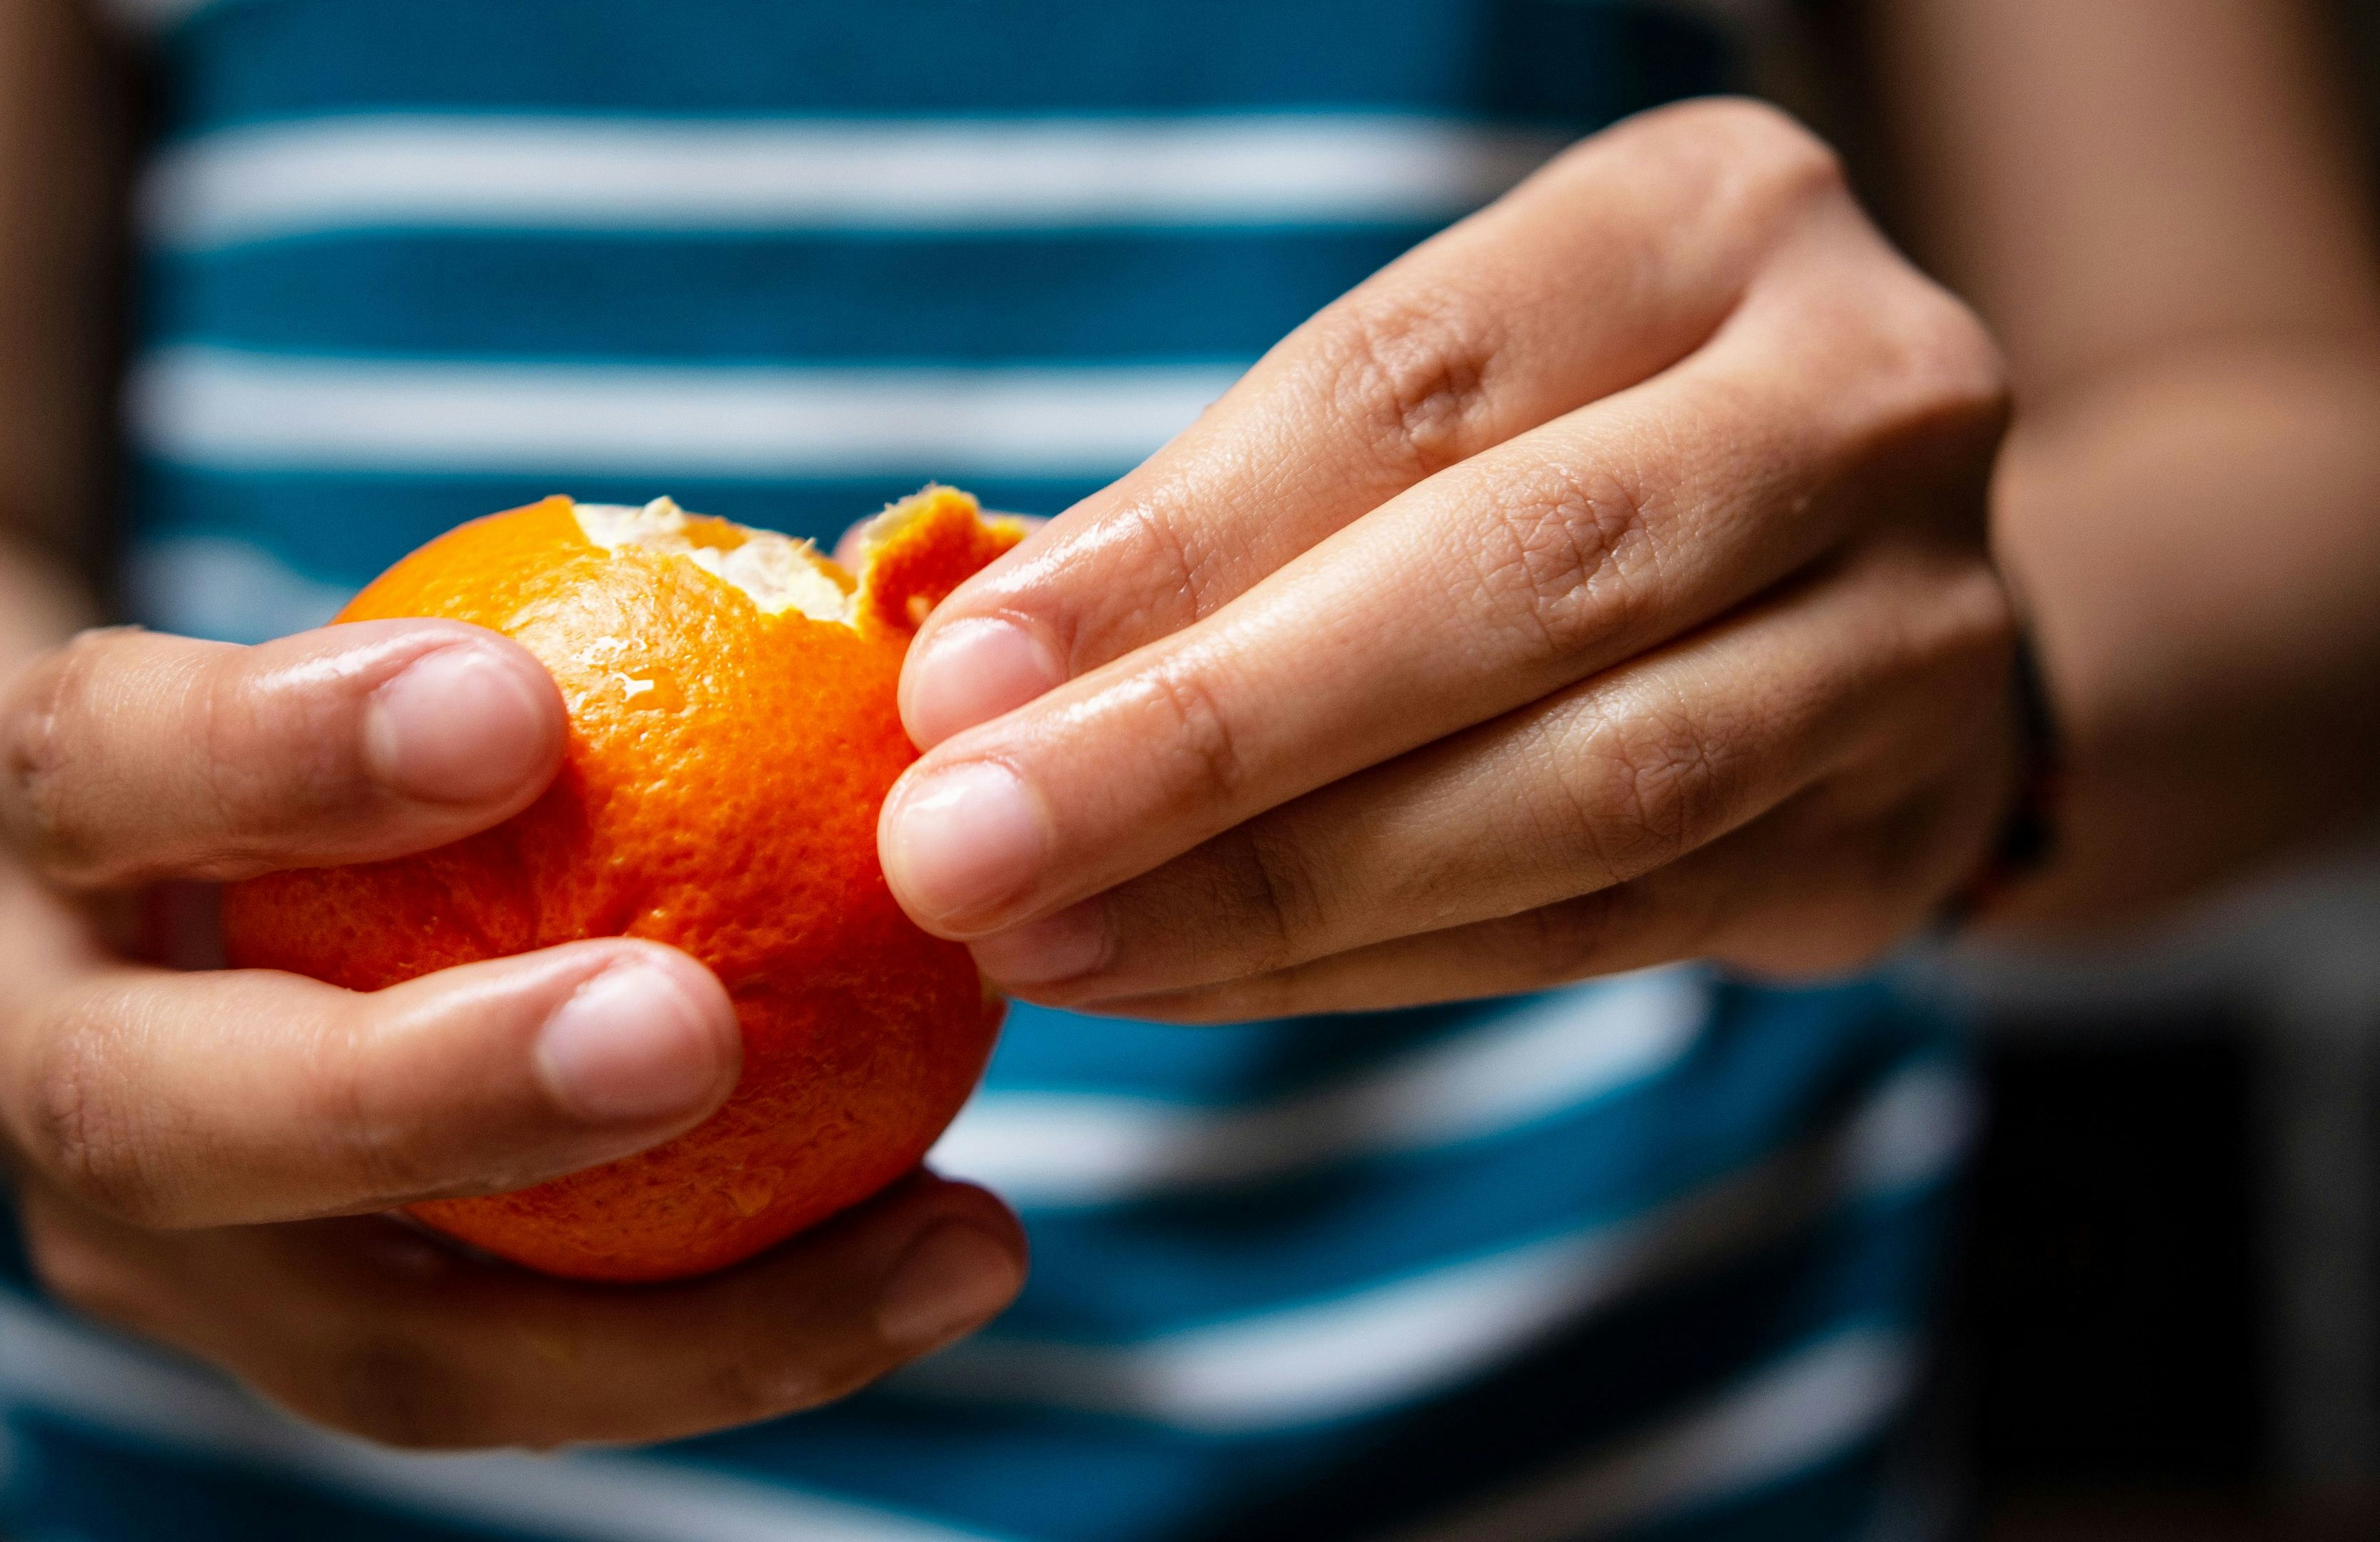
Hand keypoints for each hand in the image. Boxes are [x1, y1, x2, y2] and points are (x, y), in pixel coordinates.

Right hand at [0, 621, 1024, 1447]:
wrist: (133, 911)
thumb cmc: (323, 733)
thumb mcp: (368, 652)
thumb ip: (550, 650)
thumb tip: (902, 596)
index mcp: (41, 817)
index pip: (106, 760)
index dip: (282, 747)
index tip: (513, 711)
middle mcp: (28, 1054)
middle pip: (160, 1119)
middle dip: (426, 1092)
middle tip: (687, 1029)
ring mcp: (143, 1248)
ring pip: (369, 1345)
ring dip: (670, 1321)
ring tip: (947, 1236)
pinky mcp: (287, 1356)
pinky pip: (516, 1391)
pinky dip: (737, 1342)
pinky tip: (944, 1256)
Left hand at [878, 100, 2018, 1021]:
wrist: (1864, 585)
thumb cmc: (1567, 456)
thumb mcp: (1432, 407)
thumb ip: (1232, 516)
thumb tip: (967, 677)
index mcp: (1713, 222)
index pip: (1408, 383)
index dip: (1171, 541)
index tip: (963, 674)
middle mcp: (1864, 402)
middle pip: (1515, 583)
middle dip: (1207, 737)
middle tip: (964, 846)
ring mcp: (1917, 632)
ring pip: (1583, 793)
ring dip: (1275, 890)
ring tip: (1046, 942)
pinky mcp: (1895, 837)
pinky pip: (1601, 929)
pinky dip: (1367, 968)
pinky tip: (1186, 980)